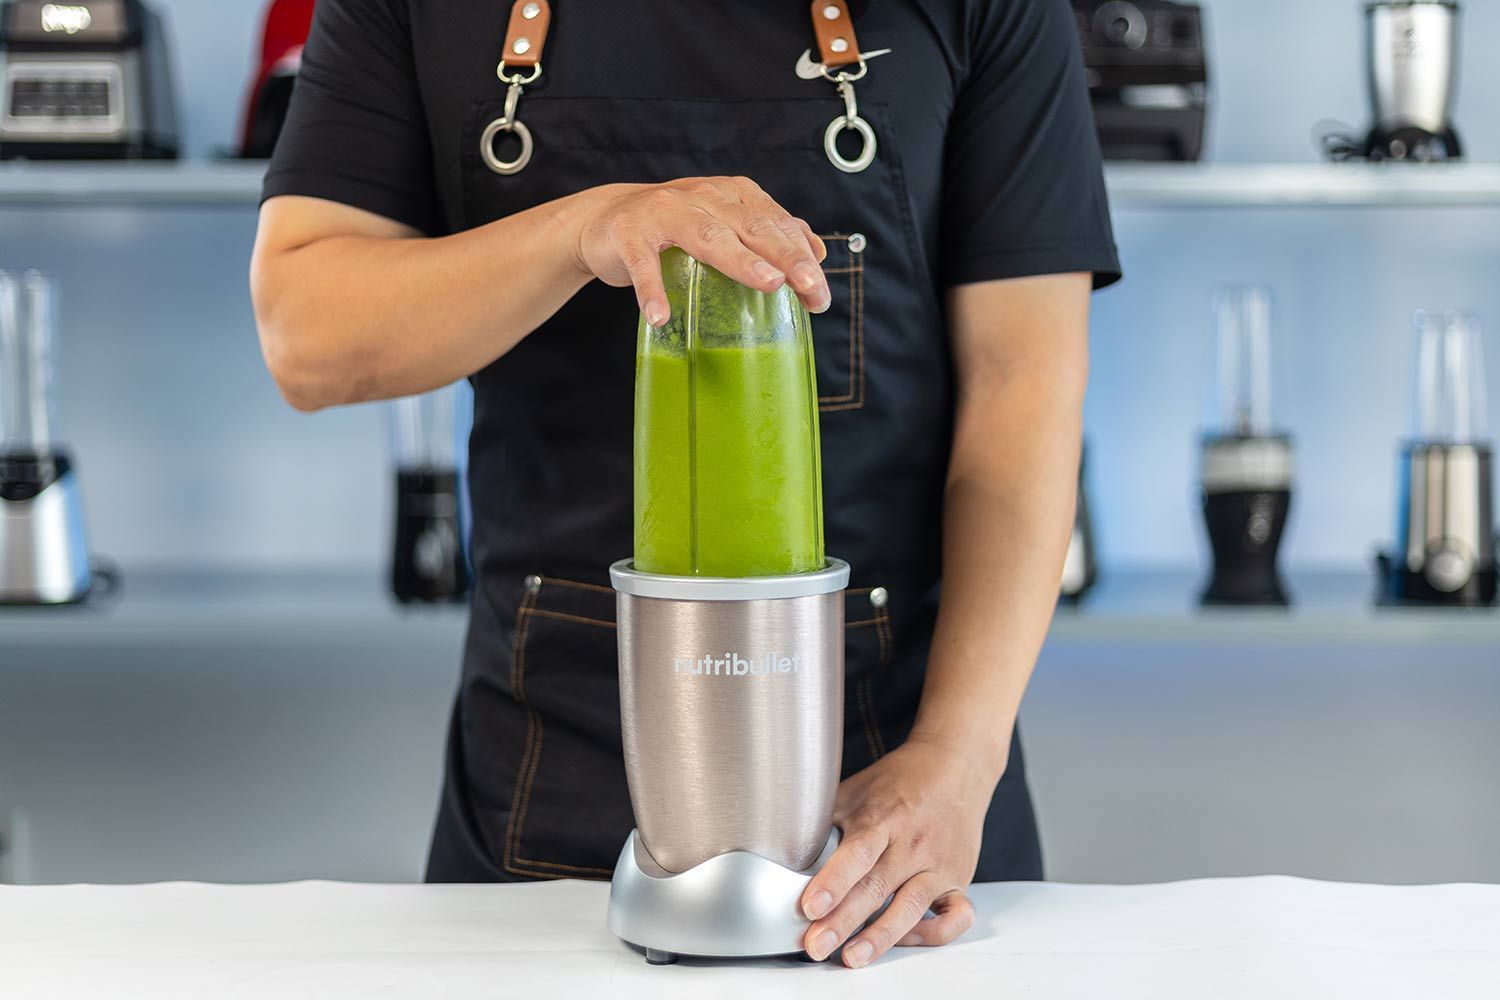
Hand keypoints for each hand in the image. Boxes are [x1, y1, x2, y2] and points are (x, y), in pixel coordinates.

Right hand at [572, 177, 829, 325]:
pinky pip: (644, 265)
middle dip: (785, 256)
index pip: (776, 224)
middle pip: (751, 227)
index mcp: (732, 195)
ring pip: (707, 236)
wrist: (606, 220)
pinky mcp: (629, 235)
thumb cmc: (675, 227)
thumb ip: (768, 232)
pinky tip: (662, 316)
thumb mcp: (725, 222)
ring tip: (767, 284)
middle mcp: (703, 197)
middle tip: (810, 286)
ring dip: (738, 260)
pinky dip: (651, 291)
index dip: (802, 257)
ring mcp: (665, 213)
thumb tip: (818, 252)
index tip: (820, 294)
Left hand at [800, 734, 999, 967]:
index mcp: (883, 817)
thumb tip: (785, 849)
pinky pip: (956, 916)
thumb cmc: (898, 782)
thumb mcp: (856, 790)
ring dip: (882, 936)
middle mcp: (912, 842)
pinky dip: (933, 933)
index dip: (833, 881)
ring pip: (912, 906)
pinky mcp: (960, 879)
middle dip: (843, 921)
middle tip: (816, 944)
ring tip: (853, 956)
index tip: (810, 906)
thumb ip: (825, 821)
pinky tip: (906, 938)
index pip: (857, 852)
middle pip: (877, 886)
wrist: (953, 766)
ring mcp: (938, 864)